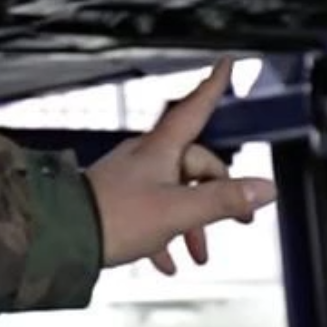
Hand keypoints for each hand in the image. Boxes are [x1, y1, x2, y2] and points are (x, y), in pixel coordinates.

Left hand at [84, 60, 276, 273]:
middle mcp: (145, 158)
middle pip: (194, 164)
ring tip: (198, 256)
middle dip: (218, 196)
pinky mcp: (116, 204)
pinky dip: (164, 237)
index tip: (225, 63)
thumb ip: (224, 201)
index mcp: (161, 149)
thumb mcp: (179, 211)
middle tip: (239, 224)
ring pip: (174, 194)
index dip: (213, 86)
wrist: (60, 237)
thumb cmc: (116, 218)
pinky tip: (167, 263)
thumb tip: (266, 189)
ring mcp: (130, 180)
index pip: (195, 108)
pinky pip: (150, 215)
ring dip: (192, 225)